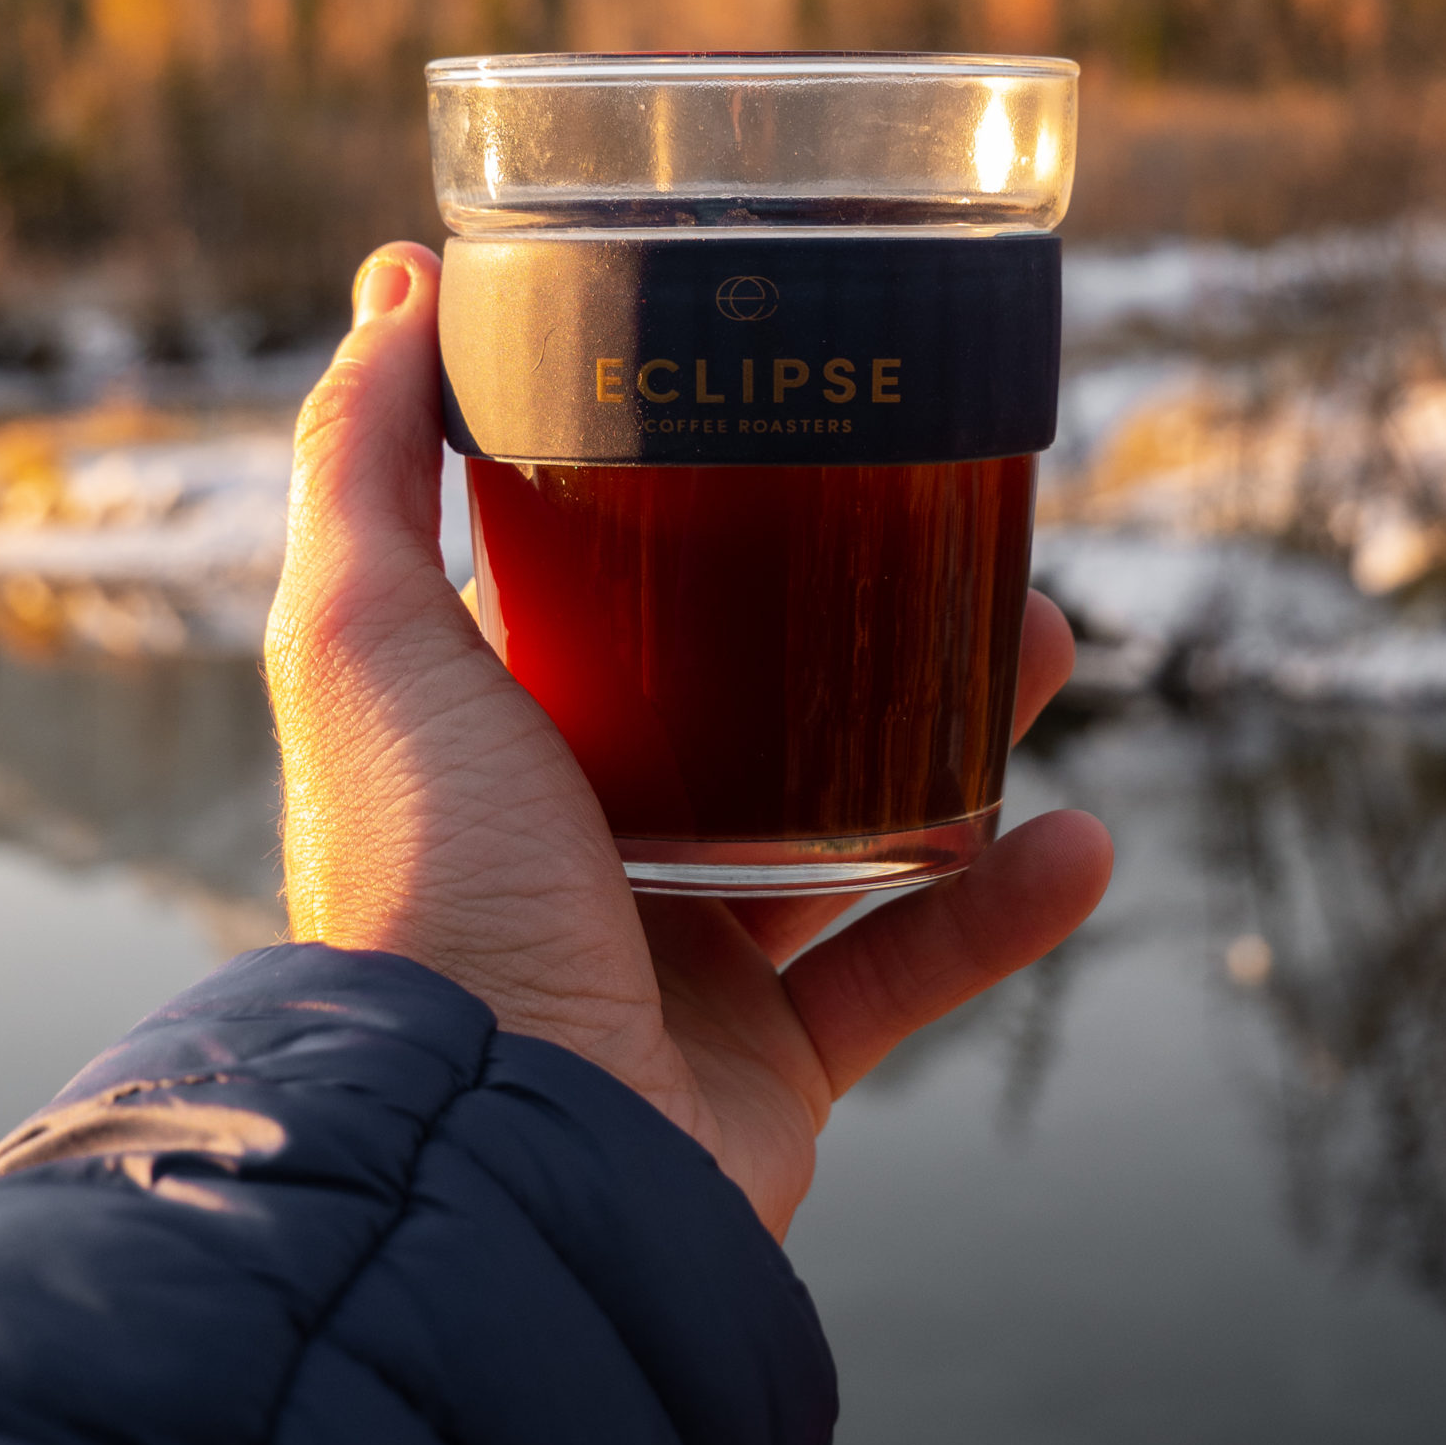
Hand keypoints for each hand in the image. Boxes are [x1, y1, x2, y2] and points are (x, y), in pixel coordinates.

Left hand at [265, 243, 1112, 1239]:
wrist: (492, 1164)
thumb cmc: (422, 884)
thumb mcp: (363, 633)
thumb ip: (365, 455)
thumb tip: (402, 280)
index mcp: (495, 738)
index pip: (600, 593)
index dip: (687, 502)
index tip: (786, 413)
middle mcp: (581, 840)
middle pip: (749, 692)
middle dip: (860, 607)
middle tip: (957, 523)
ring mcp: (678, 954)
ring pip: (848, 814)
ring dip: (957, 731)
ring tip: (1047, 641)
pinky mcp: (767, 1062)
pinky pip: (905, 969)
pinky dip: (1000, 910)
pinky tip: (1082, 843)